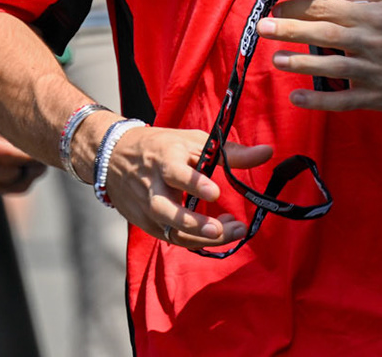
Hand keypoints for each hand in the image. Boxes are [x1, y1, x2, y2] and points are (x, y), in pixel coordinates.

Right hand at [97, 123, 271, 249]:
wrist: (113, 155)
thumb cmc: (163, 146)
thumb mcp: (193, 141)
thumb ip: (230, 152)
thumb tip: (267, 152)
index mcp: (163, 158)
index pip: (175, 172)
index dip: (194, 183)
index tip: (214, 192)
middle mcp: (151, 185)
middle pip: (166, 209)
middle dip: (192, 222)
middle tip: (219, 229)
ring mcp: (145, 207)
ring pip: (167, 229)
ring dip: (196, 236)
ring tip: (225, 234)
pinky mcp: (144, 222)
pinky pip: (168, 237)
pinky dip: (191, 240)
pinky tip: (213, 234)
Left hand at [259, 0, 381, 110]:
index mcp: (370, 16)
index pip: (328, 9)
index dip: (299, 9)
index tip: (275, 9)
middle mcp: (371, 41)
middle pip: (326, 35)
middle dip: (292, 31)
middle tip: (264, 28)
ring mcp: (374, 71)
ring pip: (333, 66)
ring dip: (302, 64)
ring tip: (276, 60)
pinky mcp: (376, 96)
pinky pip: (344, 99)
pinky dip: (320, 99)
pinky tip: (297, 97)